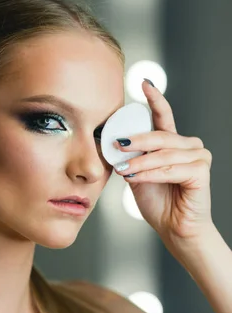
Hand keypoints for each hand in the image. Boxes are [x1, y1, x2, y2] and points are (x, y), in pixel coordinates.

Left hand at [113, 80, 213, 242]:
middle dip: (136, 139)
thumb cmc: (158, 203)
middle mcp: (189, 146)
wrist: (174, 229)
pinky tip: (138, 178)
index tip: (143, 83)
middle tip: (117, 145)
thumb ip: (130, 157)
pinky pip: (172, 168)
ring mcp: (199, 157)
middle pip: (161, 135)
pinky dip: (152, 173)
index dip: (154, 99)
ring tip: (124, 170)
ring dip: (140, 162)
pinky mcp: (201, 172)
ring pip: (164, 153)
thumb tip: (111, 143)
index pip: (164, 116)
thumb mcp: (137, 175)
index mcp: (173, 144)